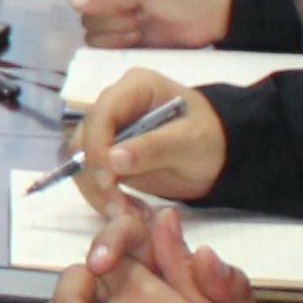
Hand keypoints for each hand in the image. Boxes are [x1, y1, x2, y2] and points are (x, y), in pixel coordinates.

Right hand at [62, 0, 230, 49]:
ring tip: (140, 23)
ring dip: (114, 26)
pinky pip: (96, 42)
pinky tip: (137, 37)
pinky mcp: (117, 35)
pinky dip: (115, 42)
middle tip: (134, 8)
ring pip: (87, 22)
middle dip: (106, 8)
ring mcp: (112, 10)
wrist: (211, 18)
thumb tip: (74, 1)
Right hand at [70, 73, 217, 204]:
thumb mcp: (190, 141)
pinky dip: (105, 199)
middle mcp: (114, 106)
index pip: (100, 114)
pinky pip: (93, 179)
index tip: (108, 181)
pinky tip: (130, 211)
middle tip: (119, 208)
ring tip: (129, 214)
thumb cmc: (211, 137)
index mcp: (135, 88)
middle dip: (96, 177)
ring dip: (98, 193)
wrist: (220, 155)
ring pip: (82, 164)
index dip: (97, 148)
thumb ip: (154, 147)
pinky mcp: (108, 157)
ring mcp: (109, 133)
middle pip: (83, 140)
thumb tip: (113, 160)